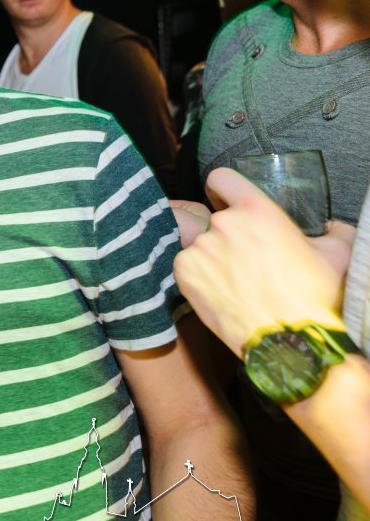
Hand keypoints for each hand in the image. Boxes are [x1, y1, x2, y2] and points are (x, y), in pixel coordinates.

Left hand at [173, 168, 344, 354]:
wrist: (291, 341)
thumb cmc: (315, 297)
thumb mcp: (336, 253)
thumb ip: (330, 231)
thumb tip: (331, 227)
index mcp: (256, 210)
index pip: (221, 179)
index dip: (223, 191)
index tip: (225, 203)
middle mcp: (223, 224)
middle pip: (210, 219)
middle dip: (224, 235)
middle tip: (242, 258)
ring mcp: (200, 249)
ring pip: (197, 244)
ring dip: (210, 257)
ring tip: (234, 280)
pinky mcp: (184, 275)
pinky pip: (185, 266)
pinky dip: (198, 276)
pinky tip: (220, 292)